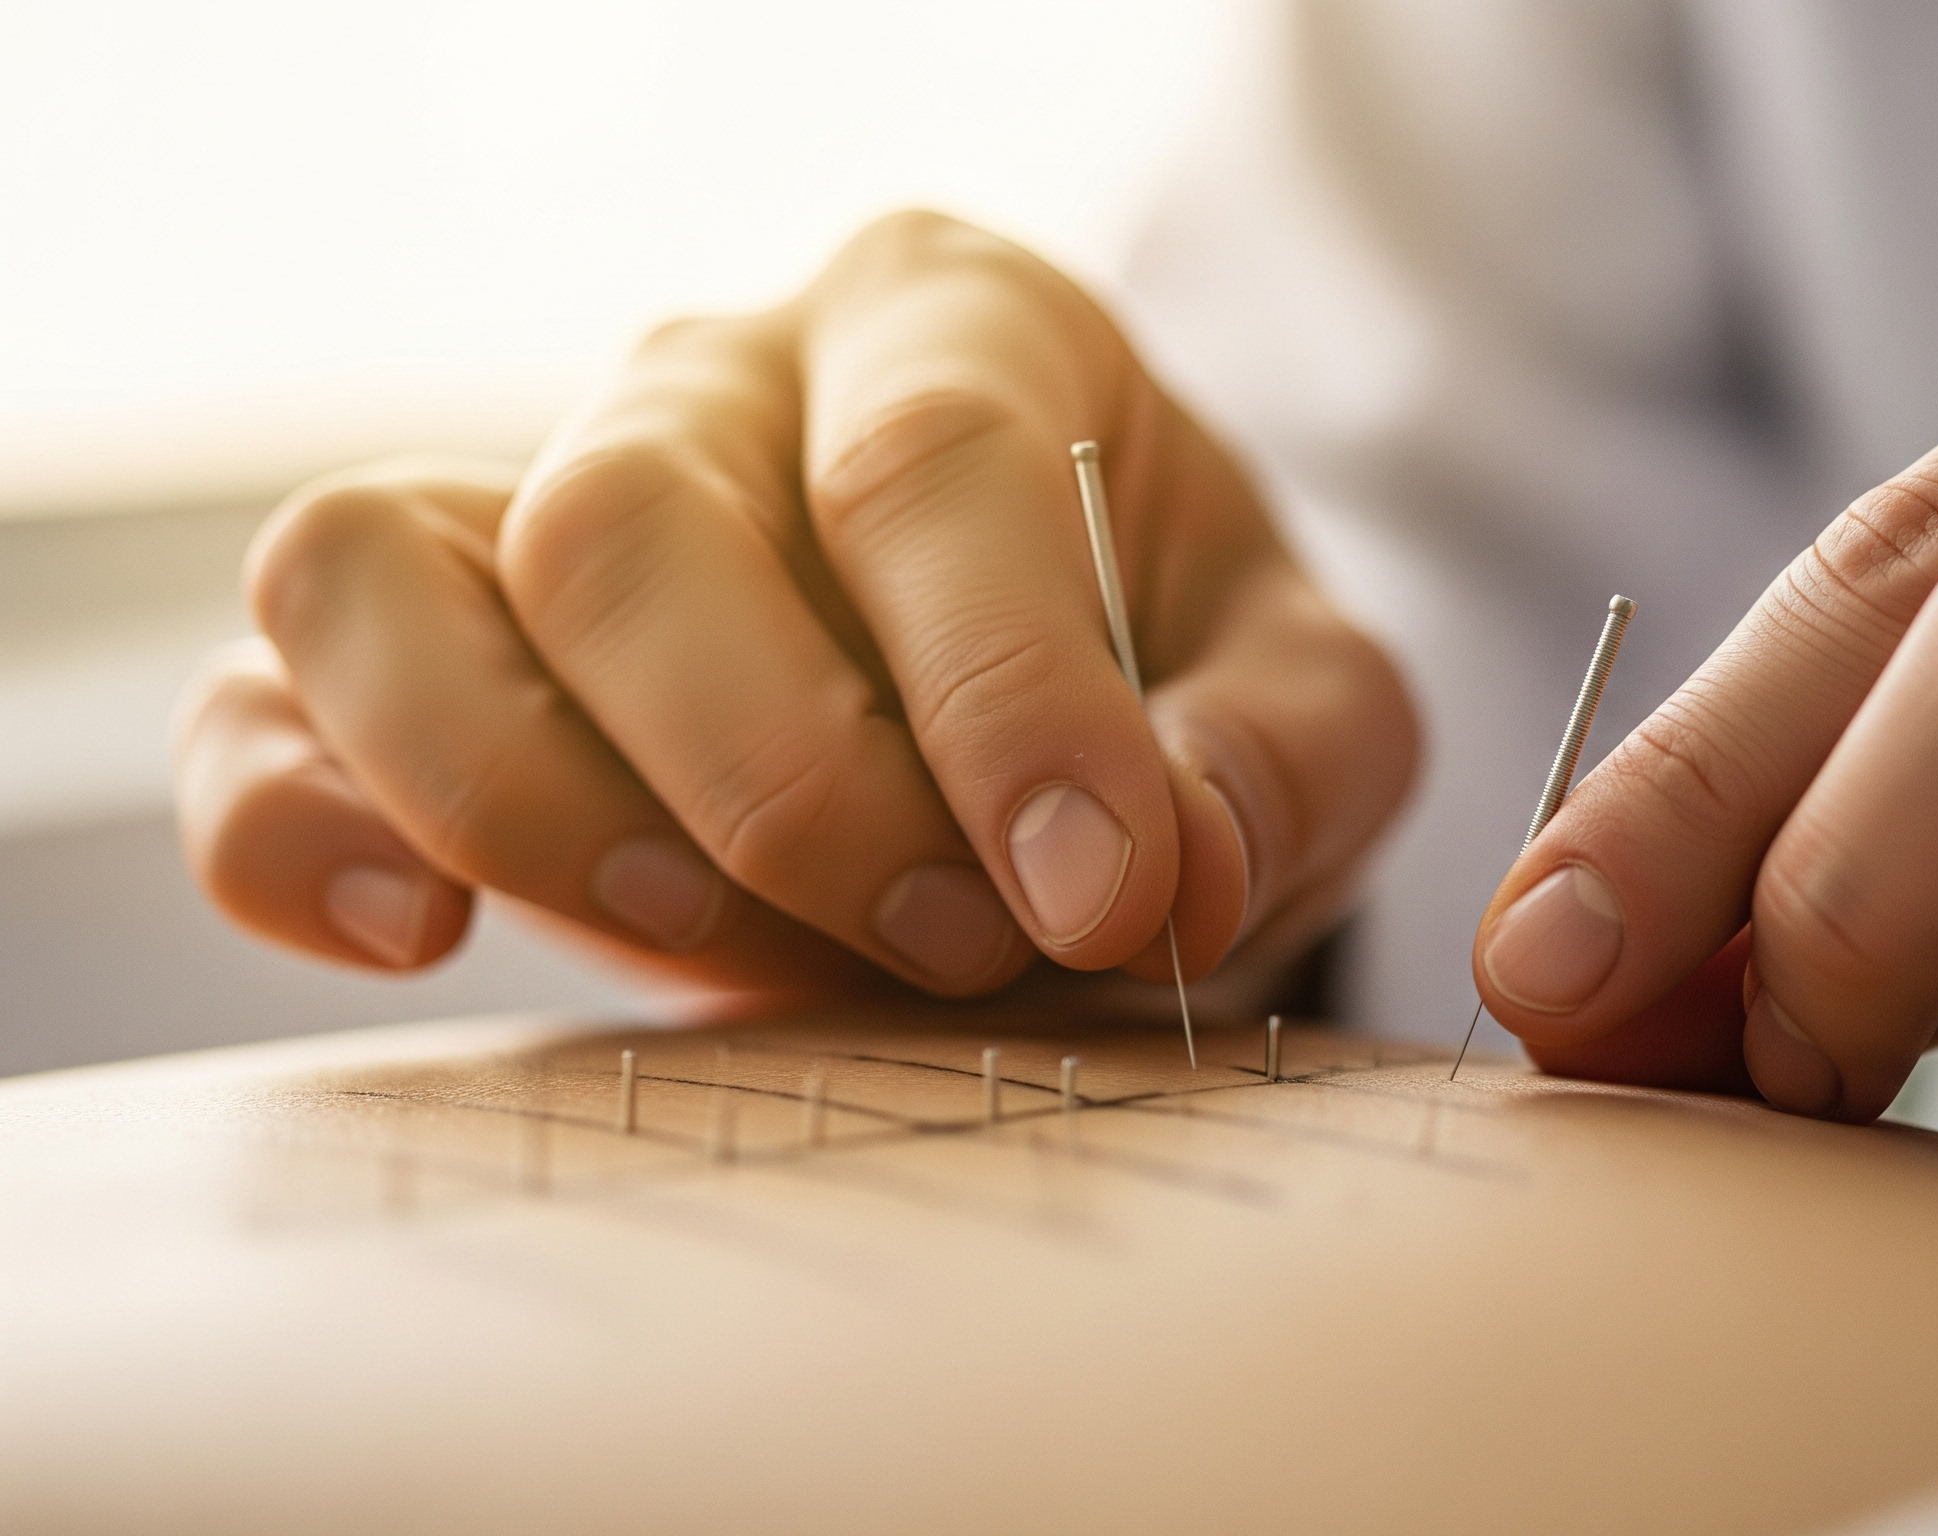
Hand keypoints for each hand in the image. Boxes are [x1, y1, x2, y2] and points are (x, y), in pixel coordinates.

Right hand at [176, 212, 1414, 1003]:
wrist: (1046, 729)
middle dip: (786, 784)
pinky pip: (271, 688)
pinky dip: (288, 815)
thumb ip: (1281, 763)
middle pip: (636, 526)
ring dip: (537, 800)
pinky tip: (406, 928)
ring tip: (709, 949)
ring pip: (390, 575)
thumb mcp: (1304, 709)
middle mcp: (721, 380)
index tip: (1100, 891)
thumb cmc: (1176, 686)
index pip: (931, 462)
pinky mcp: (418, 648)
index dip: (1010, 696)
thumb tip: (1158, 869)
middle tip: (951, 948)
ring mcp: (535, 495)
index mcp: (958, 328)